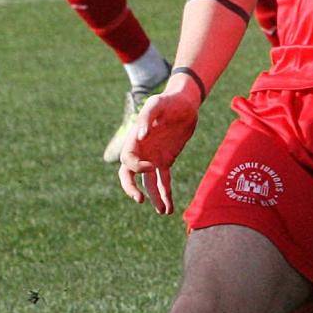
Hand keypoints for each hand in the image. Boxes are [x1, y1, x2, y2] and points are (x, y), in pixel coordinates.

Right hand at [117, 89, 200, 213]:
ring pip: (148, 183)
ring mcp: (153, 157)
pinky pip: (163, 181)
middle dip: (132, 188)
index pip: (127, 161)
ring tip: (162, 211)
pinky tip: (169, 208)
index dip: (136, 167)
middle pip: (128, 175)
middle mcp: (141, 151)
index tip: (151, 165)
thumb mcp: (157, 103)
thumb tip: (141, 135)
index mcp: (134, 140)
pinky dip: (166, 194)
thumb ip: (147, 117)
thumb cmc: (169, 101)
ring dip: (154, 197)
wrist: (185, 104)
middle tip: (140, 199)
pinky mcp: (166, 161)